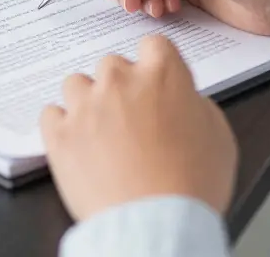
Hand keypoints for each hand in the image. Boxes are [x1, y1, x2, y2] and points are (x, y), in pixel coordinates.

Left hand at [41, 36, 237, 220]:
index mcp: (163, 75)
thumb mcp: (218, 136)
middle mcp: (120, 82)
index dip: (155, 64)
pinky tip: (77, 143)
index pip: (153, 45)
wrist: (156, 223)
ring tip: (100, 131)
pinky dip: (62, 126)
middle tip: (131, 117)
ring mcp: (85, 106)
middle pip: (112, 64)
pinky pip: (51, 114)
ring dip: (87, 101)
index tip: (154, 80)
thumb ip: (195, 105)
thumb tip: (181, 101)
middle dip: (120, 86)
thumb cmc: (192, 186)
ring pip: (77, 83)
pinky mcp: (59, 134)